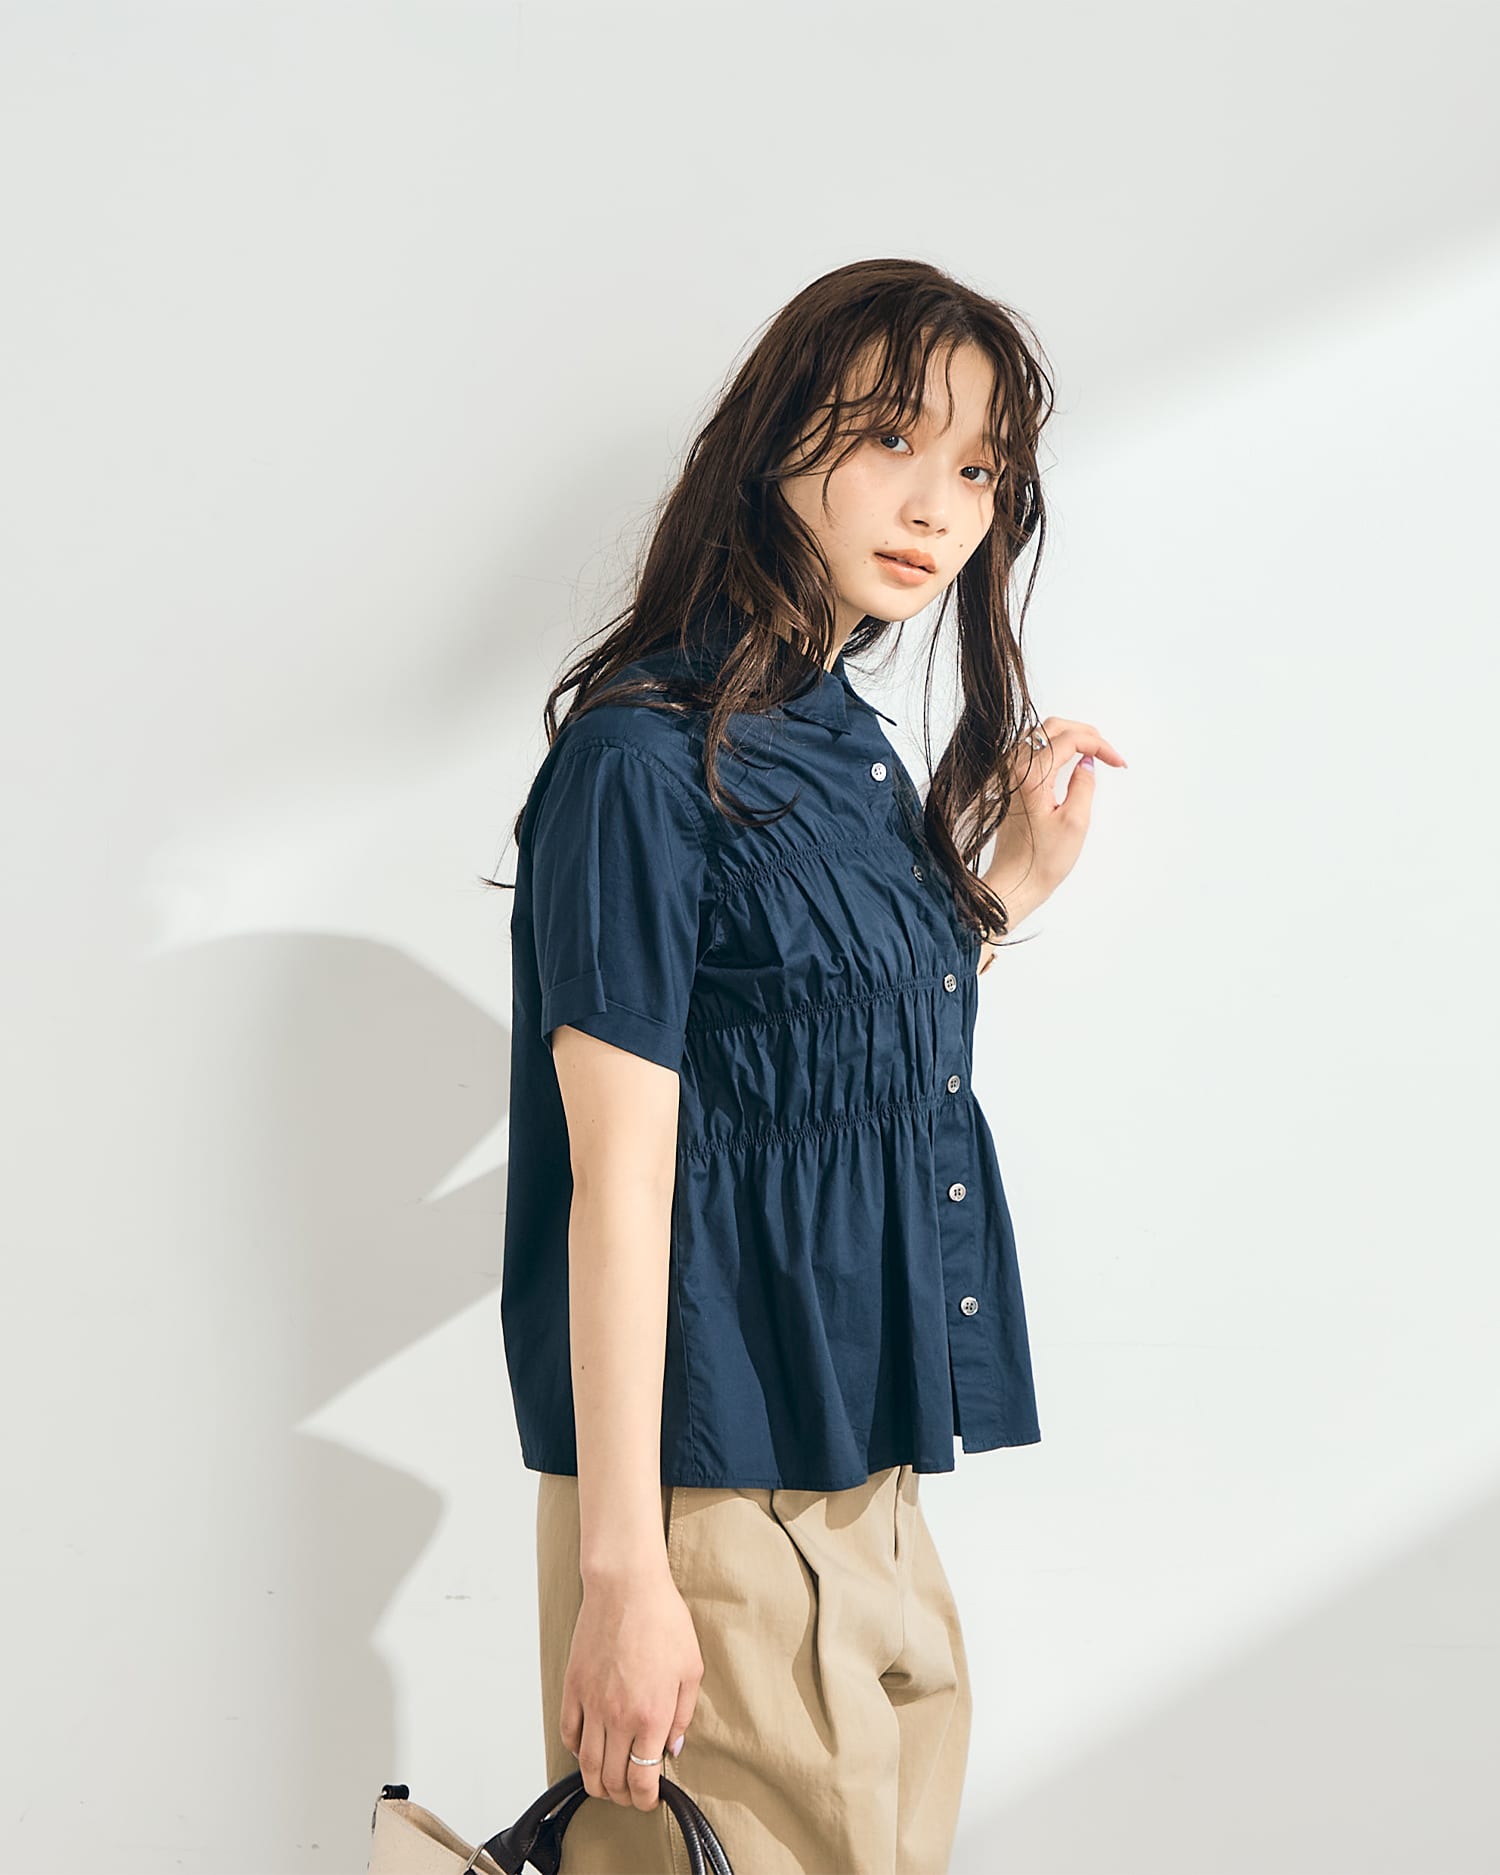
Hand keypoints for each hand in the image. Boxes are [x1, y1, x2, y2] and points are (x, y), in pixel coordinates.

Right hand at [561, 1562, 702, 1811]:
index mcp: (651, 1716)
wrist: (626, 1586)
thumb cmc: (663, 1620)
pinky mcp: (573, 1687)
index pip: (642, 1780)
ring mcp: (591, 1704)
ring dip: (597, 1784)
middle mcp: (618, 1718)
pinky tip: (588, 1749)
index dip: (645, 1800)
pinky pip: (569, 1733)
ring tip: (607, 1784)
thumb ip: (683, 1715)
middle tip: (630, 1794)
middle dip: (622, 1797)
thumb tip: (672, 1749)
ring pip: (587, 1765)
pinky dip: (576, 1751)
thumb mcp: (691, 1668)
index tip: (649, 1799)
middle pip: (612, 1780)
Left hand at [982, 715, 1126, 927]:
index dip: (1099, 745)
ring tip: (1093, 750)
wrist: (1013, 882)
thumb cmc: (1041, 861)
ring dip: (1069, 736)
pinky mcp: (1009, 784)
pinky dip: (1054, 747)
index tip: (1117, 762)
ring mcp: (1009, 775)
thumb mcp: (1075, 822)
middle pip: (1052, 727)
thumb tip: (1087, 763)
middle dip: (1085, 733)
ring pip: (1040, 735)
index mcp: (1031, 776)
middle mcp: (1015, 769)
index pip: (1069, 740)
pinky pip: (1031, 750)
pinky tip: (1069, 759)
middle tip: (1108, 750)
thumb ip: (1084, 784)